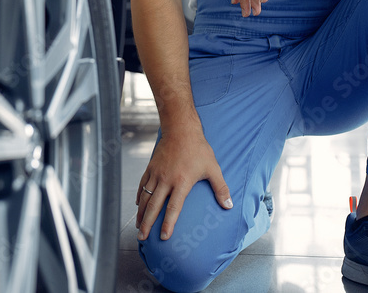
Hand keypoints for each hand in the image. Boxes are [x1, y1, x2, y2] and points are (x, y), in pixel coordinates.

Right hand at [136, 126, 231, 240]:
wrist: (181, 129)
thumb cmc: (198, 149)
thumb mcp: (213, 168)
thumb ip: (221, 188)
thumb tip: (229, 206)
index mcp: (181, 182)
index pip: (173, 208)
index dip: (168, 224)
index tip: (164, 237)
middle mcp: (166, 180)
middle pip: (154, 206)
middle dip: (147, 224)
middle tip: (142, 237)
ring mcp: (156, 173)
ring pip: (145, 197)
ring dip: (141, 213)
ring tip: (138, 226)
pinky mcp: (150, 167)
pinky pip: (142, 185)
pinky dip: (140, 196)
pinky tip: (138, 205)